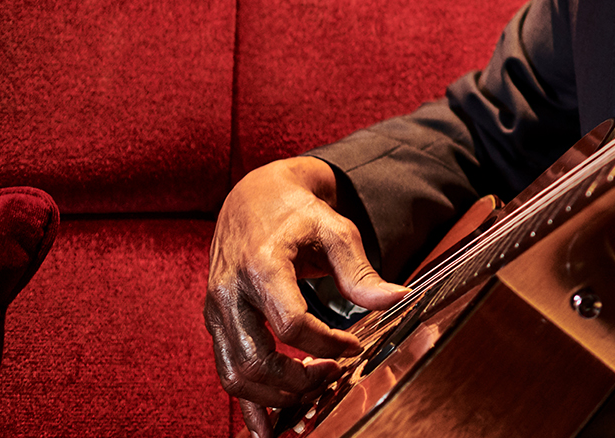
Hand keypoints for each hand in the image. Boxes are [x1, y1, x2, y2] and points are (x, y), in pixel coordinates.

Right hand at [204, 156, 409, 436]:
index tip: (354, 347)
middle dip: (298, 380)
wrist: (253, 199)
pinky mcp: (215, 323)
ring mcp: (217, 311)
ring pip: (236, 374)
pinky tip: (268, 428)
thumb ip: (361, 271)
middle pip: (257, 358)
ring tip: (312, 392)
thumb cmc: (296, 213)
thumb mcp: (335, 230)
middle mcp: (230, 292)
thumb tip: (399, 299)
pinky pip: (226, 371)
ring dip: (274, 395)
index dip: (327, 344)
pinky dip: (247, 402)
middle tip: (333, 376)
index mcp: (262, 265)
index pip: (292, 323)